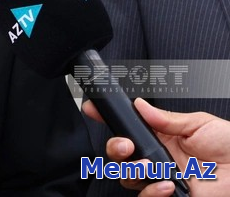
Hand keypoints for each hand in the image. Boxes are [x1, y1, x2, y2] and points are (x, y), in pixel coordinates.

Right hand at [83, 98, 229, 195]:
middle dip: (114, 148)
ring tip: (150, 166)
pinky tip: (165, 184)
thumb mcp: (200, 124)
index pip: (128, 128)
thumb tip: (140, 106)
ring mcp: (161, 180)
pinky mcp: (168, 196)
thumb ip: (167, 118)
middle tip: (125, 145)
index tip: (92, 110)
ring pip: (127, 178)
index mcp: (163, 138)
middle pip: (119, 155)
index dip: (107, 119)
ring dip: (133, 170)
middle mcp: (158, 160)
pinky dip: (151, 191)